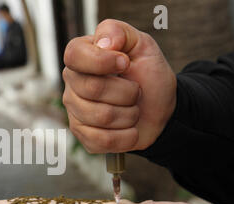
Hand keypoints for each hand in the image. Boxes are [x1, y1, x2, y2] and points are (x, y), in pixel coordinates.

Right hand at [62, 19, 176, 152]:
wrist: (161, 110)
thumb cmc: (148, 76)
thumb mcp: (142, 45)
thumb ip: (120, 33)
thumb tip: (104, 43)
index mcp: (81, 57)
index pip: (75, 56)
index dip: (102, 61)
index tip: (125, 63)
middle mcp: (73, 84)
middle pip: (92, 88)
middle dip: (127, 91)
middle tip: (136, 91)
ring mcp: (75, 112)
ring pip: (101, 116)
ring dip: (129, 114)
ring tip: (134, 110)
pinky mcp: (84, 136)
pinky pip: (102, 140)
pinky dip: (127, 136)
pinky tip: (131, 130)